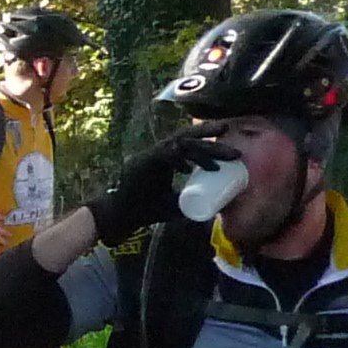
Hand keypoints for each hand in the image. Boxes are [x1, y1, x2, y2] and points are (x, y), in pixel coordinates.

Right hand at [81, 125, 236, 243]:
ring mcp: (150, 156)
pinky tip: (191, 166)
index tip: (229, 145)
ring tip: (219, 141)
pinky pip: (164, 156)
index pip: (190, 145)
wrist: (119, 216)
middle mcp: (158, 153)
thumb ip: (187, 203)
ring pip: (179, 142)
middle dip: (208, 133)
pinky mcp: (143, 163)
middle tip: (228, 130)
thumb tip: (212, 212)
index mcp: (166, 159)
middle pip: (187, 137)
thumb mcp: (172, 206)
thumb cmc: (143, 210)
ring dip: (200, 142)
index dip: (209, 142)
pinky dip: (178, 159)